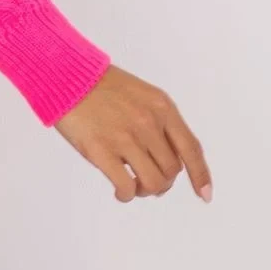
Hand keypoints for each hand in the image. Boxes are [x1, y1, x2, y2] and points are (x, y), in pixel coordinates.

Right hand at [54, 63, 211, 202]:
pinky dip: (126, 195)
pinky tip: (119, 191)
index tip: (205, 195)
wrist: (66, 75)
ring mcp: (125, 137)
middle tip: (146, 180)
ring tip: (132, 184)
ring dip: (145, 190)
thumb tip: (168, 160)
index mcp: (161, 107)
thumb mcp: (141, 94)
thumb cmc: (100, 85)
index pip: (191, 148)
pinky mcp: (102, 150)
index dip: (200, 175)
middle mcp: (148, 123)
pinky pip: (126, 187)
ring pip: (153, 183)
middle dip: (162, 181)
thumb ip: (158, 122)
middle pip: (171, 171)